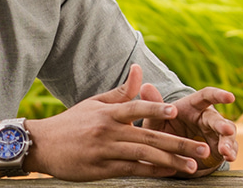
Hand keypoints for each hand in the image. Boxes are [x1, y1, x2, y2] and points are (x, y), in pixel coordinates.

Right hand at [22, 65, 209, 180]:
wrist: (40, 145)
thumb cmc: (70, 123)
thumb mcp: (94, 104)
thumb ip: (120, 92)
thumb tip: (139, 70)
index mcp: (107, 113)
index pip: (135, 108)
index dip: (155, 110)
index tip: (177, 113)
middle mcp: (107, 131)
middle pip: (148, 136)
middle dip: (178, 143)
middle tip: (202, 147)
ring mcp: (104, 151)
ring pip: (143, 155)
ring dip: (171, 161)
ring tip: (192, 166)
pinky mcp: (101, 169)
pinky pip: (132, 170)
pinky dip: (152, 171)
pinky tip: (168, 172)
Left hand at [136, 82, 238, 176]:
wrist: (165, 155)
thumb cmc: (161, 132)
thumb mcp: (155, 121)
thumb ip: (154, 105)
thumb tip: (146, 86)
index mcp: (192, 107)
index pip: (206, 96)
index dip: (218, 95)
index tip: (229, 97)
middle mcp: (206, 118)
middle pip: (217, 119)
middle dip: (223, 125)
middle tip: (225, 130)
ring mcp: (215, 134)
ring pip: (227, 135)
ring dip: (228, 142)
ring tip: (226, 152)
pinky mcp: (219, 149)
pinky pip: (229, 149)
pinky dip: (231, 153)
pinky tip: (230, 157)